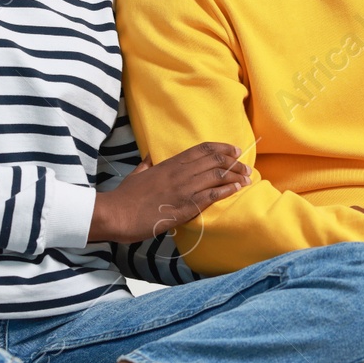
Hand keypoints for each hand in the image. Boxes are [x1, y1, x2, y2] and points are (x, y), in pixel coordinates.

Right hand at [89, 142, 251, 241]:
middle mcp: (179, 173)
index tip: (233, 149)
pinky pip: (212, 195)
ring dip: (235, 175)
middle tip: (245, 165)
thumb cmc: (124, 197)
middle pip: (214, 160)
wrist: (116, 214)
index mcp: (169, 164)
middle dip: (233, 161)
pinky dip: (227, 190)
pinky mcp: (185, 206)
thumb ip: (146, 165)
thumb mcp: (136, 174)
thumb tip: (149, 157)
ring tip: (247, 177)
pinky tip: (238, 189)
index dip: (221, 148)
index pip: (201, 150)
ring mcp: (183, 189)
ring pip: (217, 176)